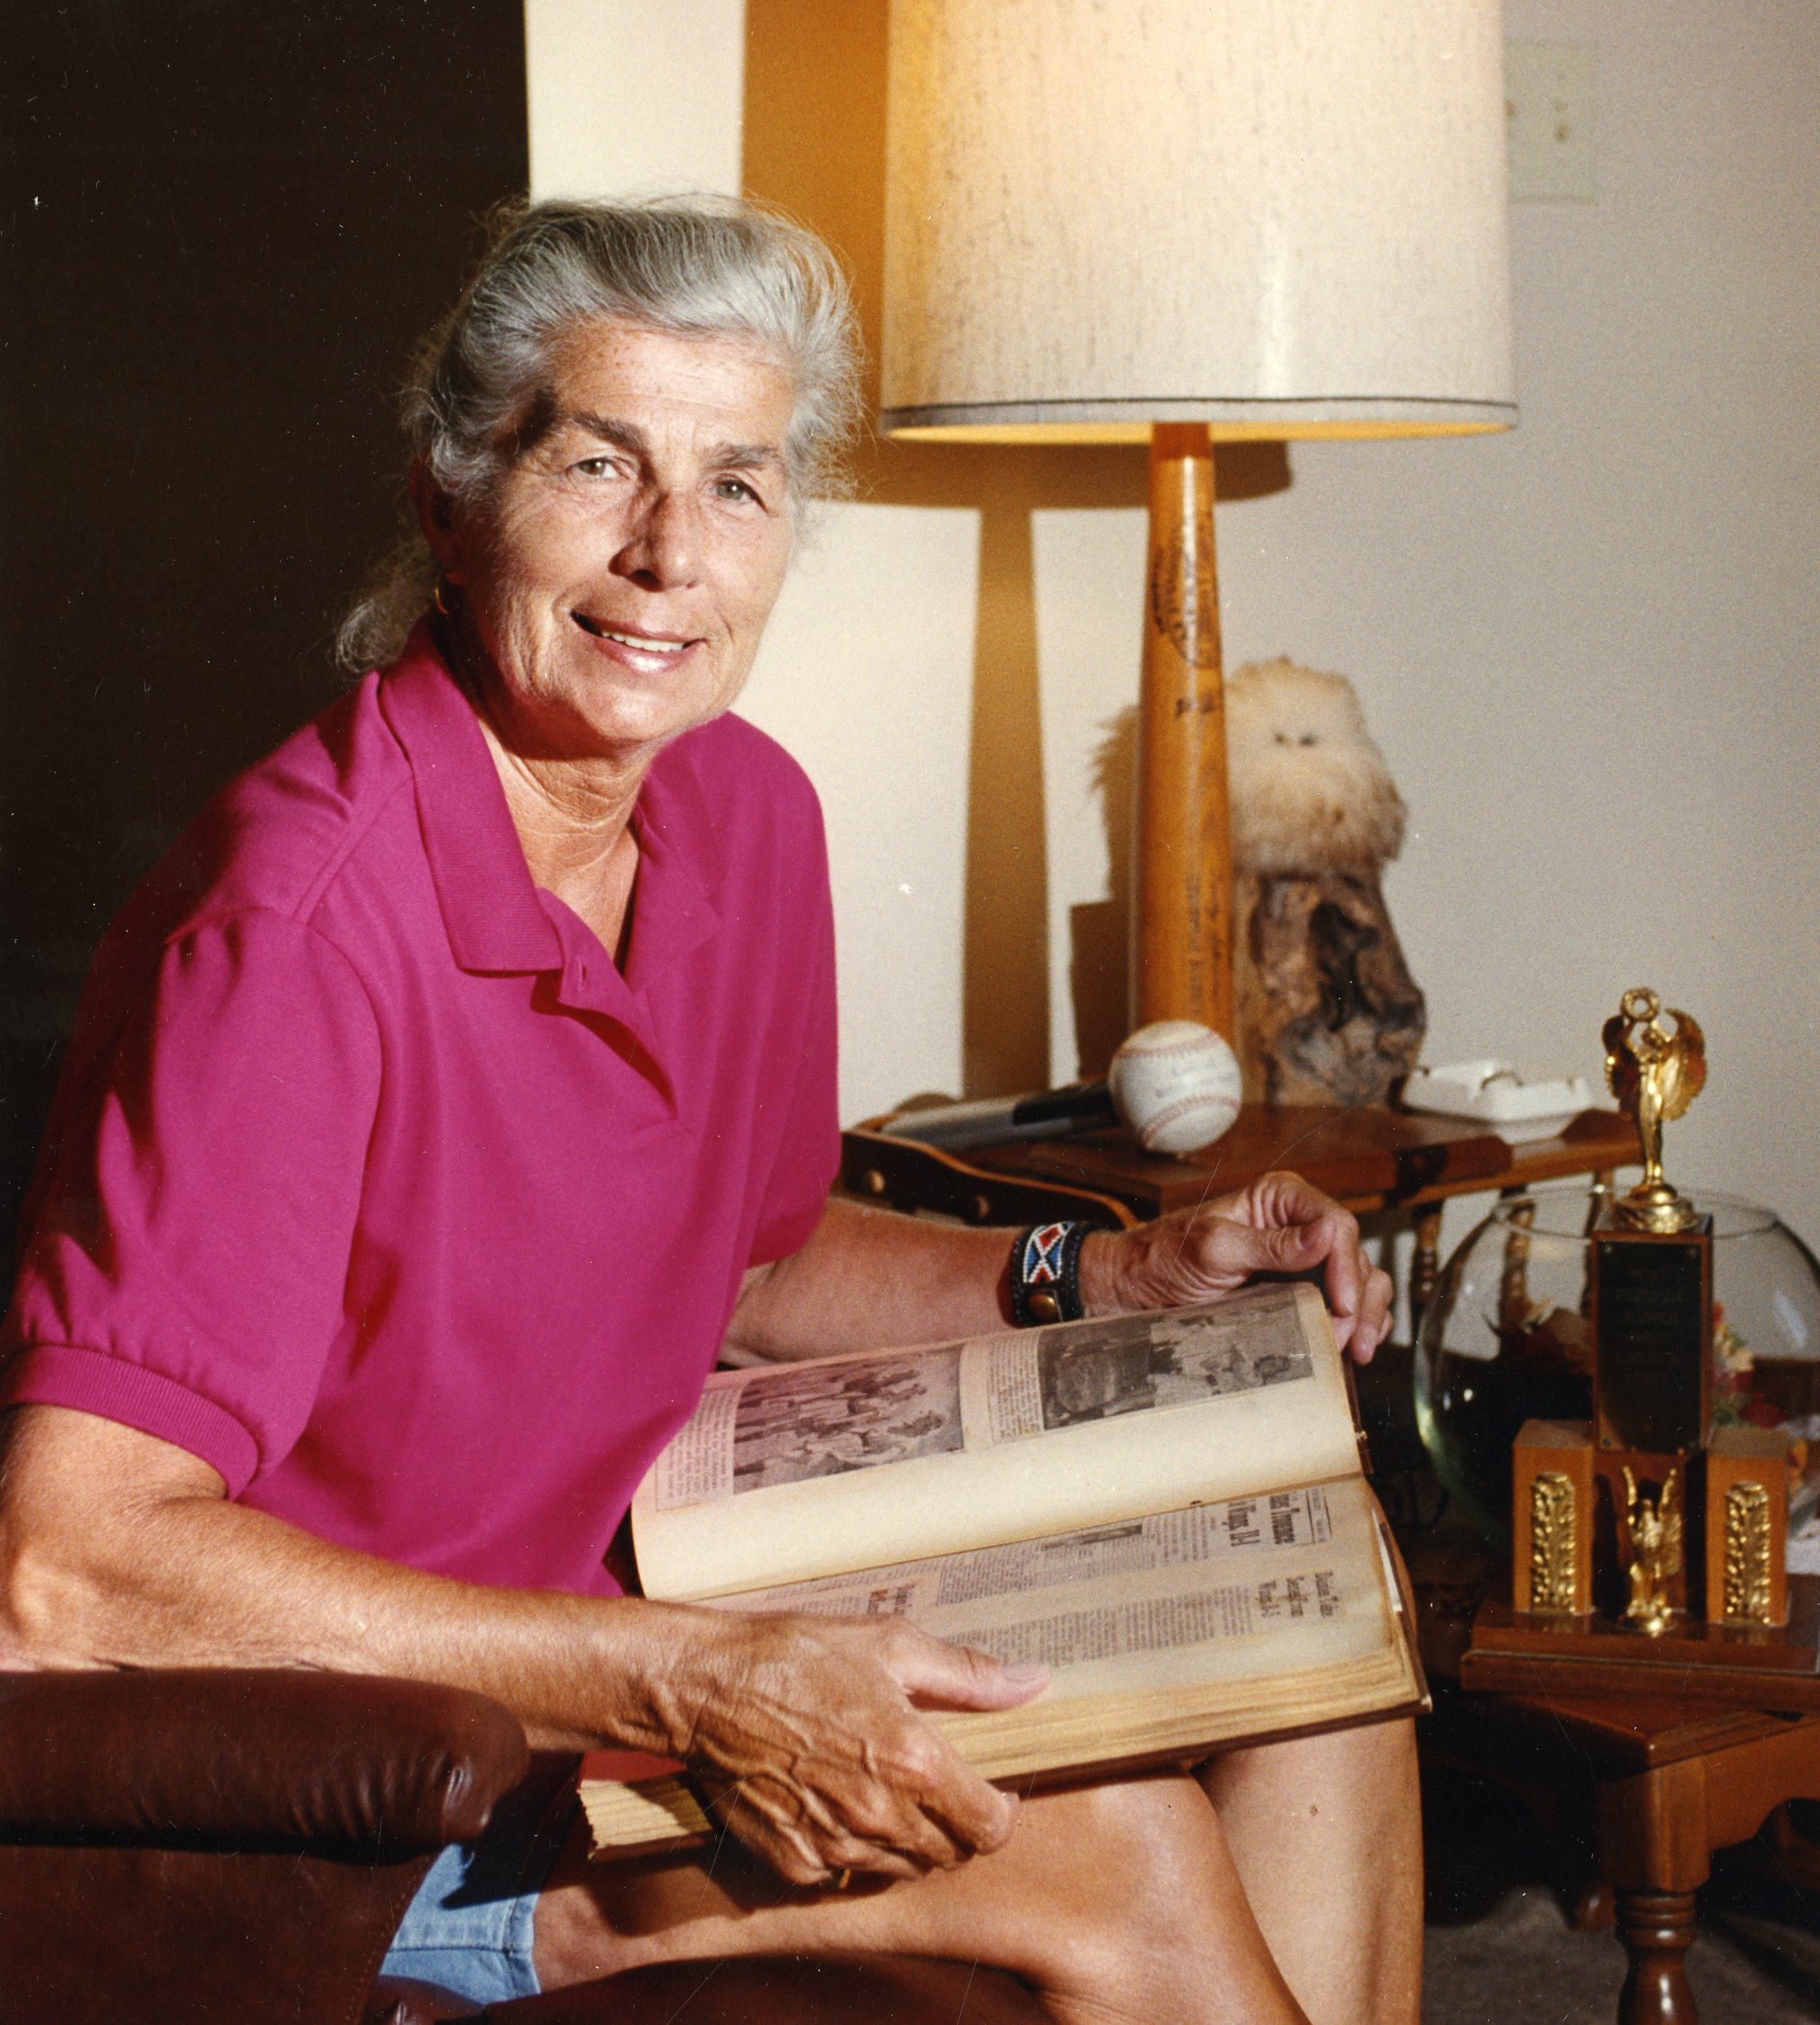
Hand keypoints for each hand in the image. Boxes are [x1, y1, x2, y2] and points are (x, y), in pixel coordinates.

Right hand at [653, 1606, 1047, 1885]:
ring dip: (908, 1841)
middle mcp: (879, 1815)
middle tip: (936, 1785)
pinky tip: (837, 1804)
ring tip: (886, 1791)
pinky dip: (853, 1850)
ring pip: (902, 1870)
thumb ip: (967, 1675)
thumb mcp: (890, 1644)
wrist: (707, 1687)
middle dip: (956, 1826)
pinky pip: (845, 1874)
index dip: (1000, 1813)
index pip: (990, 1827)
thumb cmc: (798, 1655)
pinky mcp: (794, 1862)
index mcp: (914, 1762)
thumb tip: (1033, 1682)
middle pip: (950, 1854)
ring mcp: (834, 1845)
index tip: (990, 1792)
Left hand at [1080, 1169, 1393, 1361]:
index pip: (1336, 1223)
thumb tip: (1326, 1234)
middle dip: (1359, 1300)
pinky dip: (1358, 1323)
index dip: (1348, 1265)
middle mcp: (1298, 1224)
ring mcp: (1302, 1259)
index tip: (1341, 1304)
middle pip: (1355, 1255)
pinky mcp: (1300, 1290)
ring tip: (1354, 1350)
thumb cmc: (1165, 1259)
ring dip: (1365, 1316)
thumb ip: (1270, 1244)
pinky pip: (1346, 1303)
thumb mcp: (1213, 1249)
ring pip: (1360, 1280)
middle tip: (1350, 1342)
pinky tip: (1352, 1346)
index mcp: (1280, 1198)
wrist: (1138, 1291)